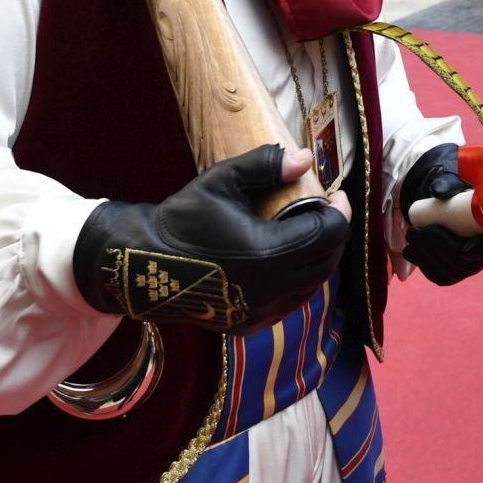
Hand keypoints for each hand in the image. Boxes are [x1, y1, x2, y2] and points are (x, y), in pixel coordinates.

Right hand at [72, 145, 351, 332]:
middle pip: (327, 262)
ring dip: (318, 259)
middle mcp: (271, 288)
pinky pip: (290, 303)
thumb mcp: (221, 181)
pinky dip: (298, 281)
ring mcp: (261, 311)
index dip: (340, 211)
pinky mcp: (249, 324)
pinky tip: (288, 261)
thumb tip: (305, 159)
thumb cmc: (182, 219)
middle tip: (326, 211)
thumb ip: (265, 165)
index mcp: (269, 253)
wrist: (141, 266)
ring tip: (309, 233)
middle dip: (332, 234)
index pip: (329, 234)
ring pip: (312, 286)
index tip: (335, 194)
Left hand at [400, 144, 482, 285]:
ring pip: (452, 271)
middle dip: (440, 249)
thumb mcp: (451, 180)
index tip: (464, 249)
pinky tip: (410, 251)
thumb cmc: (451, 189)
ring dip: (427, 255)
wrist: (437, 200)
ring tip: (411, 235)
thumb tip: (437, 192)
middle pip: (468, 262)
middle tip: (416, 231)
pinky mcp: (453, 272)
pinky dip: (423, 265)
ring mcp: (470, 264)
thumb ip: (446, 183)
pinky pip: (440, 276)